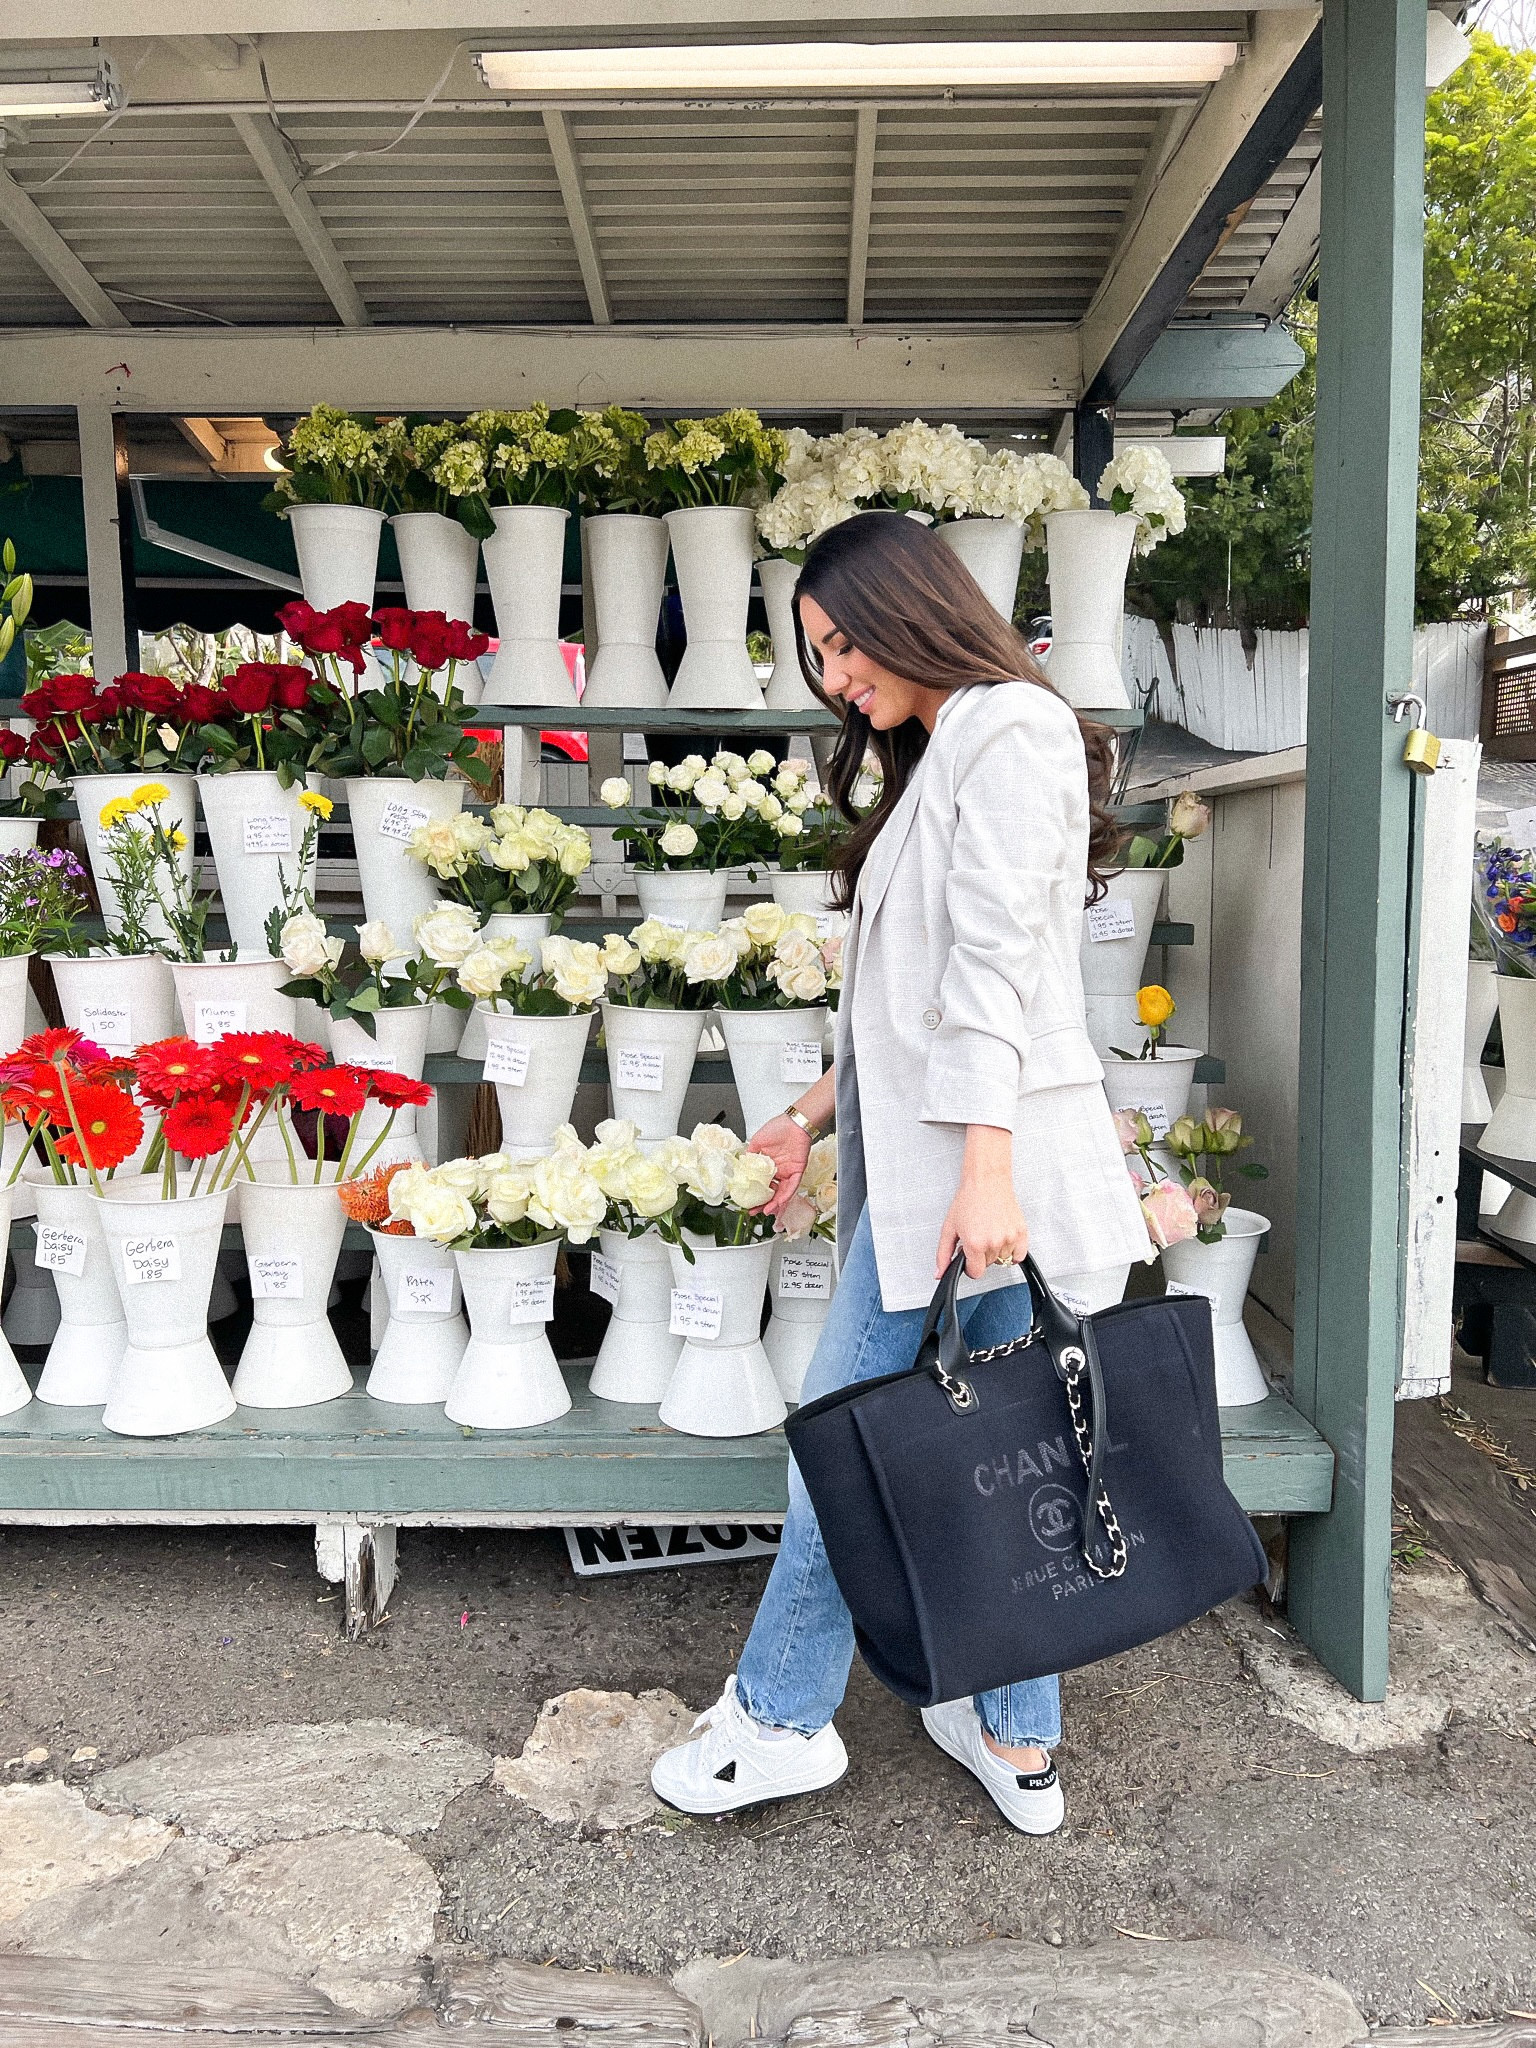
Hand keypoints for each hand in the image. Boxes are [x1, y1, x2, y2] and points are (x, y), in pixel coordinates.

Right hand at [747, 1113, 812, 1218]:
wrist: (793, 1123)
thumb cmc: (778, 1128)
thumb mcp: (757, 1142)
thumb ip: (750, 1156)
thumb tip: (741, 1165)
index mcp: (769, 1164)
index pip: (761, 1183)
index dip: (754, 1193)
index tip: (746, 1201)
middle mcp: (779, 1170)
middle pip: (771, 1192)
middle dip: (762, 1203)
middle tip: (754, 1211)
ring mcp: (788, 1172)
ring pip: (781, 1193)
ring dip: (774, 1203)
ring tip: (765, 1211)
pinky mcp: (797, 1172)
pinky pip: (792, 1187)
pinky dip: (785, 1196)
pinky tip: (777, 1203)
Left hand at [936, 1125, 1028, 1278]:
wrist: (986, 1181)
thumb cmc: (968, 1200)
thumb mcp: (949, 1228)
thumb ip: (943, 1254)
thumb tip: (939, 1273)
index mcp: (975, 1243)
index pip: (975, 1272)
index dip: (969, 1266)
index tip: (969, 1256)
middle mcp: (993, 1242)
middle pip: (988, 1265)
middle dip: (981, 1255)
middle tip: (978, 1237)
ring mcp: (1009, 1238)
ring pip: (1003, 1260)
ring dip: (996, 1252)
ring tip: (989, 1233)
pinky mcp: (1021, 1233)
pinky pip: (1019, 1255)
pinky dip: (1012, 1252)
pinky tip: (1002, 1239)